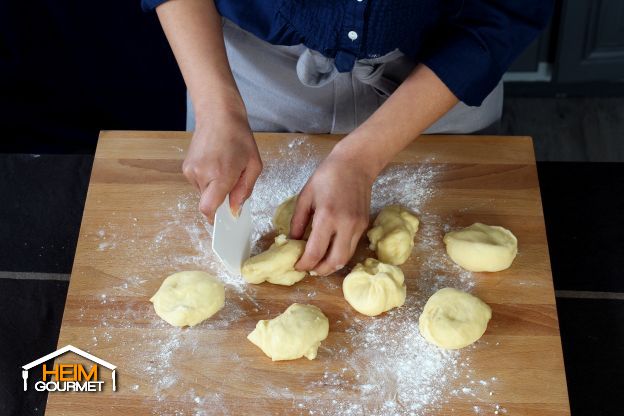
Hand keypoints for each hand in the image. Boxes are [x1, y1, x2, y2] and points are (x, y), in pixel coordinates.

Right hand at [182, 106, 262, 222]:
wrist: (218, 116)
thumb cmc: (239, 138)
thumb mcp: (254, 165)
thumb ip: (245, 190)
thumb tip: (235, 210)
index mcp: (220, 175)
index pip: (208, 209)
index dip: (216, 218)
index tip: (225, 217)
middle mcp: (201, 175)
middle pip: (207, 203)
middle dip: (220, 200)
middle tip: (232, 184)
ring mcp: (191, 171)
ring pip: (203, 194)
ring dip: (214, 189)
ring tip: (224, 169)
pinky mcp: (186, 168)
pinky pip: (198, 184)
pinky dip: (208, 181)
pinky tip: (215, 165)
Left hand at [291, 149, 375, 275]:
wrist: (356, 164)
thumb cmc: (327, 175)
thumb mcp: (305, 196)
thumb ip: (298, 222)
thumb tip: (292, 242)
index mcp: (327, 216)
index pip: (315, 252)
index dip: (304, 264)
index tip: (296, 265)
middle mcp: (345, 225)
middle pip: (334, 262)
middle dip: (320, 270)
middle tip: (308, 269)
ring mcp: (358, 226)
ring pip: (346, 258)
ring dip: (331, 265)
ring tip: (318, 262)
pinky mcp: (364, 225)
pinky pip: (351, 247)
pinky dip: (339, 253)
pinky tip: (329, 249)